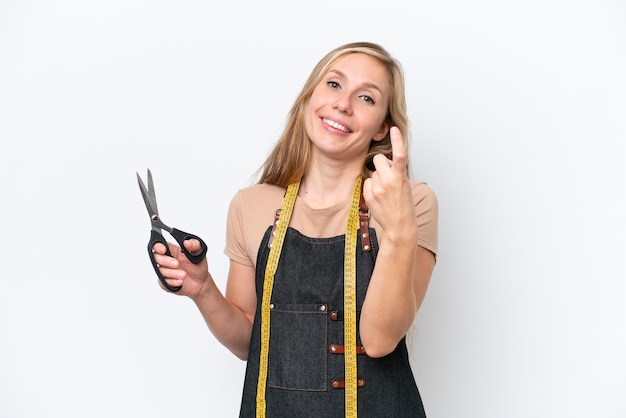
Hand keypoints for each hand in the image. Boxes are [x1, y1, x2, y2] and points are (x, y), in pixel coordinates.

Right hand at [152, 239, 209, 296]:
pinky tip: (180, 281)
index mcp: (172, 250)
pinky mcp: (165, 282)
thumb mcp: (199, 253)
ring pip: (161, 271)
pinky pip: (164, 282)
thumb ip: (194, 245)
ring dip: (172, 273)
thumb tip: (186, 242)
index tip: (163, 250)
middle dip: (166, 261)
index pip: (158, 245)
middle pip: (156, 257)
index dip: (157, 246)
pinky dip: (172, 282)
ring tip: (184, 275)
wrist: (201, 282)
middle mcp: (166, 260)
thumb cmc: (198, 266)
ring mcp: (165, 271)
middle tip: (177, 264)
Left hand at [362, 126, 416, 241]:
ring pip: (372, 172)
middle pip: (380, 160)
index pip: (398, 155)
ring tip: (385, 190)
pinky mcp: (369, 195)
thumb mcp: (405, 185)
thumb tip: (384, 164)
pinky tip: (378, 195)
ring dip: (377, 176)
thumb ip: (395, 172)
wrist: (399, 225)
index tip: (394, 129)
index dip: (396, 141)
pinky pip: (367, 182)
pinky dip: (371, 186)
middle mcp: (388, 181)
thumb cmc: (404, 205)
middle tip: (389, 177)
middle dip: (383, 164)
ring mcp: (377, 188)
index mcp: (400, 177)